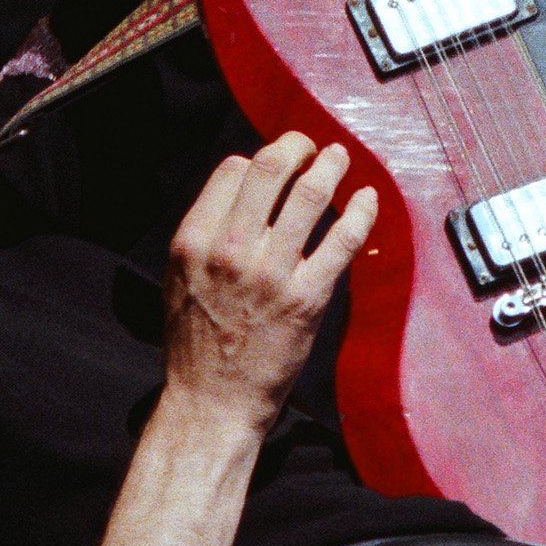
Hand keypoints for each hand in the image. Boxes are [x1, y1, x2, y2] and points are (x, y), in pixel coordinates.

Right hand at [162, 131, 373, 434]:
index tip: (275, 161)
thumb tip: (240, 190)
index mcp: (194, 241)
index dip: (257, 158)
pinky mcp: (308, 297)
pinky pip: (342, 238)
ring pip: (310, 194)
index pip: (232, 171)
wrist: (213, 402)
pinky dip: (360, 211)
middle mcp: (231, 250)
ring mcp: (272, 272)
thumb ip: (205, 234)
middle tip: (310, 144)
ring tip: (339, 158)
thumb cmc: (196, 343)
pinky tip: (366, 198)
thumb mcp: (179, 278)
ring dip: (330, 166)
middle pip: (271, 169)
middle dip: (297, 145)